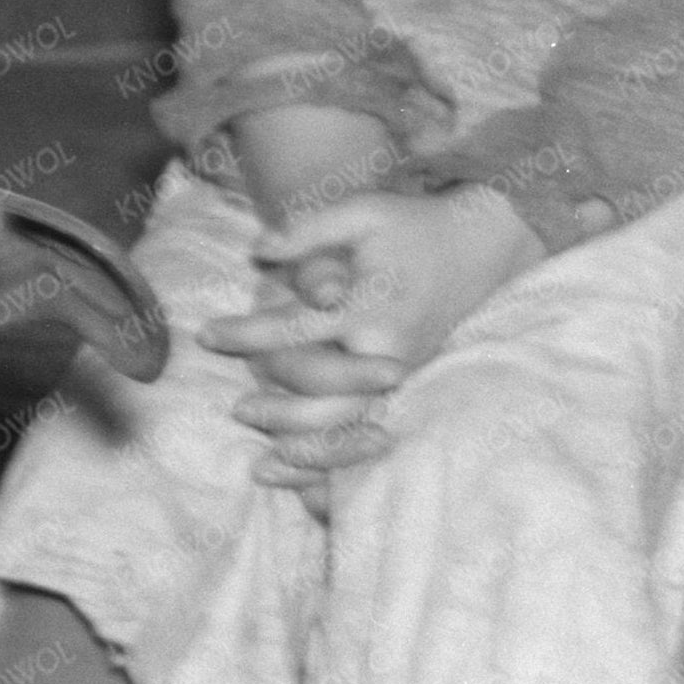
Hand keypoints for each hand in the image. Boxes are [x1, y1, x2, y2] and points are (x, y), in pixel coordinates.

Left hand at [196, 183, 536, 477]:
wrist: (476, 247)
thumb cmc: (409, 226)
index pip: (298, 329)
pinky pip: (368, 432)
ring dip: (305, 445)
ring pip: (349, 424)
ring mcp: (402, 371)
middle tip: (237, 408)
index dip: (247, 334)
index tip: (206, 334)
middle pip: (327, 394)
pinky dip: (336, 458)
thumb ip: (309, 230)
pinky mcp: (406, 385)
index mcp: (372, 305)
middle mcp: (388, 347)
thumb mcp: (362, 212)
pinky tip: (304, 471)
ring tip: (263, 457)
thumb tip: (260, 250)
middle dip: (279, 406)